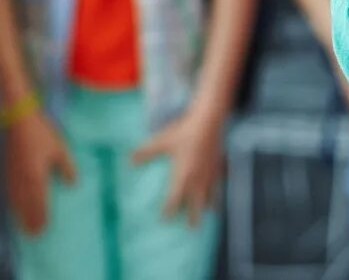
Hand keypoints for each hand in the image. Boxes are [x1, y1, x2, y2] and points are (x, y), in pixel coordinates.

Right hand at [3, 109, 76, 235]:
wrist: (18, 120)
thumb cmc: (41, 134)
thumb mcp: (59, 149)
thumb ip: (66, 167)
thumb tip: (72, 183)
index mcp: (36, 176)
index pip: (39, 202)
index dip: (41, 216)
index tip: (44, 228)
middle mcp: (22, 180)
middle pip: (26, 205)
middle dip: (30, 219)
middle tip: (33, 233)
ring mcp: (12, 175)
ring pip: (16, 200)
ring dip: (20, 213)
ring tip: (23, 225)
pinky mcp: (6, 168)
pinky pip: (8, 191)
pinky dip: (12, 202)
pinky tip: (13, 205)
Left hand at [132, 107, 224, 225]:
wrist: (208, 121)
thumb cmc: (184, 132)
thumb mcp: (162, 141)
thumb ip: (146, 152)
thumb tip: (129, 160)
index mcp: (182, 176)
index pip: (174, 199)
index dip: (169, 210)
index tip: (165, 220)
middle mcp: (197, 179)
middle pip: (196, 204)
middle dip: (194, 216)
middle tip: (191, 228)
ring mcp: (209, 174)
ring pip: (210, 196)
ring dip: (208, 205)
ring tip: (207, 212)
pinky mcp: (218, 166)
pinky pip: (219, 184)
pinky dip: (218, 191)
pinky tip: (218, 192)